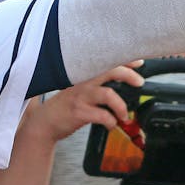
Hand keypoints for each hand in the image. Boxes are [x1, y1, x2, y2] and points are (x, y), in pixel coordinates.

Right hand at [27, 61, 142, 142]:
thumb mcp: (80, 89)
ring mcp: (81, 97)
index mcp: (85, 75)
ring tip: (124, 115)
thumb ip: (97, 84)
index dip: (125, 60)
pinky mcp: (79, 112)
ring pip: (108, 94)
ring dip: (121, 106)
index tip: (139, 61)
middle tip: (139, 83)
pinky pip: (102, 115)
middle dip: (129, 75)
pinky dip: (111, 121)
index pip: (107, 61)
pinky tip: (111, 124)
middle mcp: (83, 82)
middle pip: (110, 70)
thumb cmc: (66, 106)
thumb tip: (123, 83)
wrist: (45, 122)